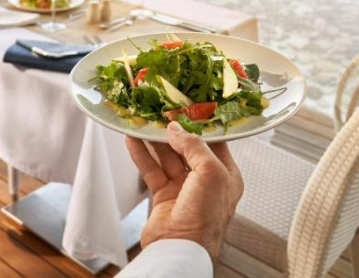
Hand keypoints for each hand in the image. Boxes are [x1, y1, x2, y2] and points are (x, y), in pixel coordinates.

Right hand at [126, 121, 243, 259]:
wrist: (181, 248)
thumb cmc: (205, 217)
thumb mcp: (210, 172)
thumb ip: (194, 146)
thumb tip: (176, 130)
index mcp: (226, 176)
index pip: (214, 143)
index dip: (200, 126)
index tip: (187, 109)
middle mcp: (205, 182)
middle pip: (187, 148)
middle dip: (173, 131)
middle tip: (160, 114)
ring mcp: (183, 189)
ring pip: (166, 157)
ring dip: (154, 141)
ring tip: (143, 122)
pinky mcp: (163, 195)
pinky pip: (151, 169)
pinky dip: (141, 154)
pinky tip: (133, 140)